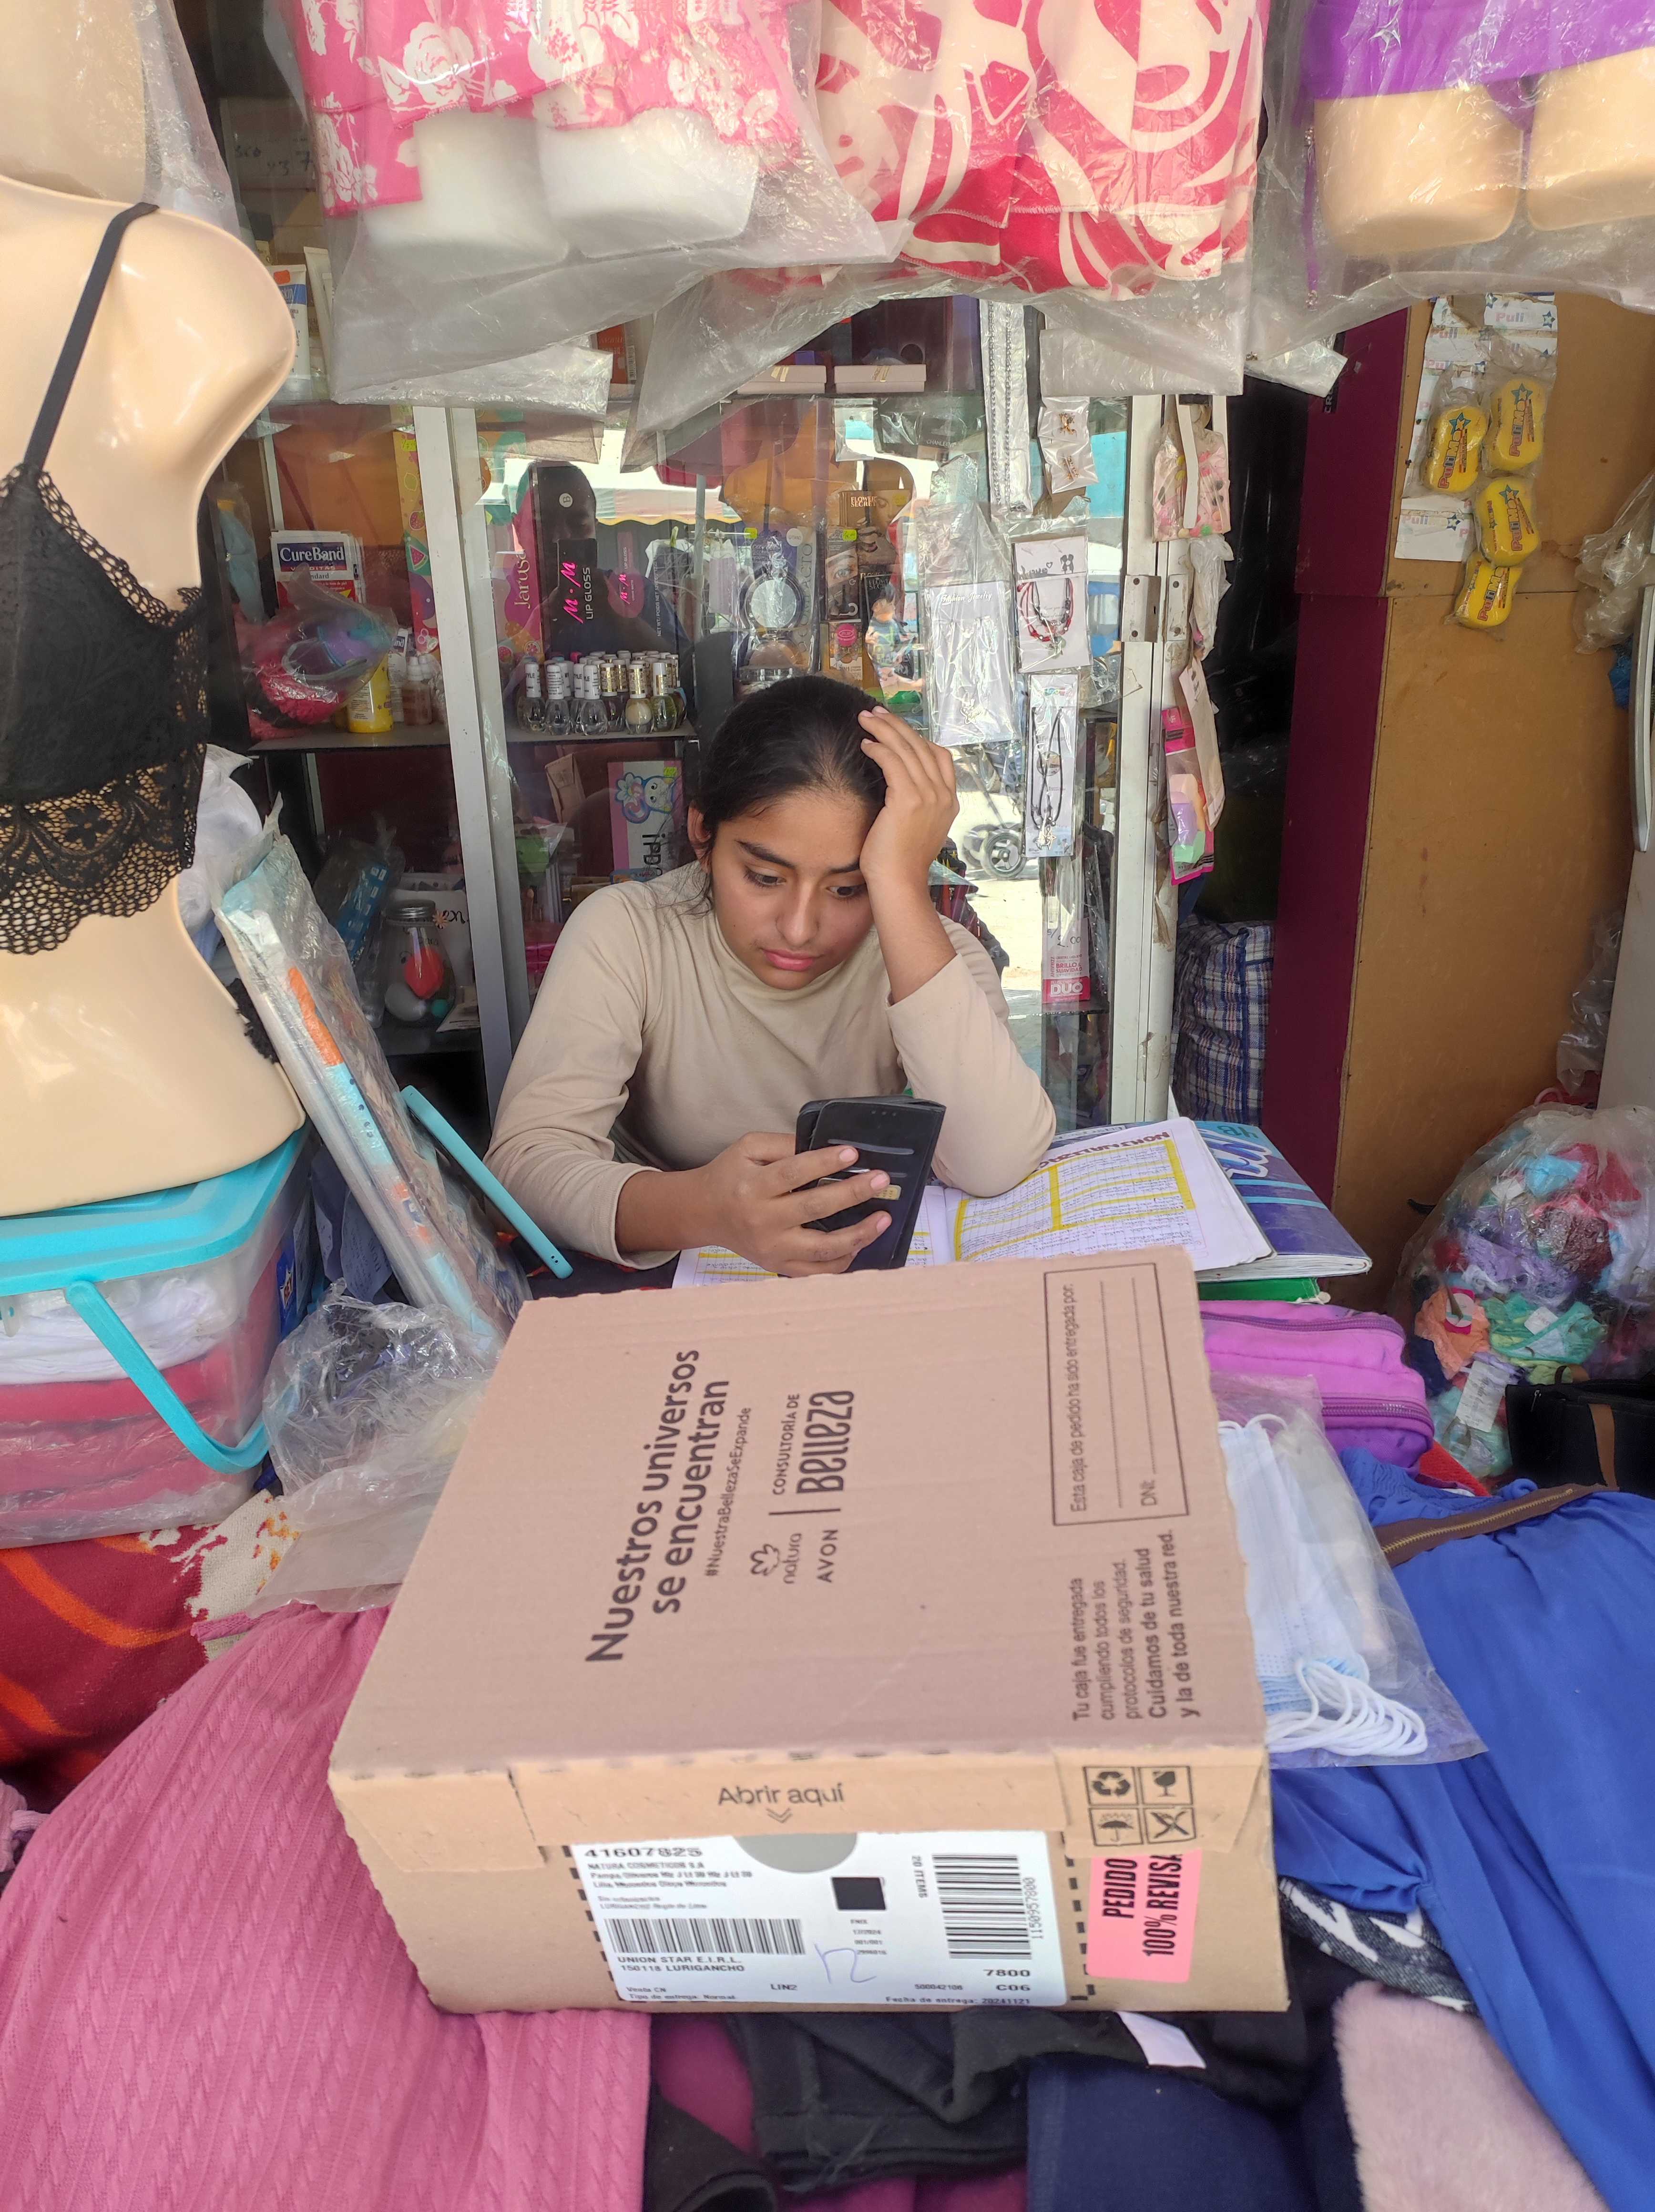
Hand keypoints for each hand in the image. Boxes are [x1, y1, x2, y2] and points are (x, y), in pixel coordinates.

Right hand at [695, 1133, 892, 1275]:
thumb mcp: (747, 1148)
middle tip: (881, 1180)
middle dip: (852, 1194)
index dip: (825, 1162)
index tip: (853, 1153)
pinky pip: (817, 1271)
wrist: (704, 1213)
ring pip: (822, 1248)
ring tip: (883, 1219)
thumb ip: (783, 1144)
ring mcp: (772, 1249)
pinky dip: (843, 1260)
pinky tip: (860, 1243)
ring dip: (858, 1235)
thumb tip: (825, 1146)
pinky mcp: (778, 1266)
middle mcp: (762, 1221)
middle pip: (814, 1209)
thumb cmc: (730, 1176)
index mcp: (752, 1188)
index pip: (794, 1174)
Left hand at [856, 707, 956, 895]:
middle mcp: (943, 795)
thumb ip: (919, 803)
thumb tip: (902, 785)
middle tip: (875, 712)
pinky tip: (865, 744)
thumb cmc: (900, 860)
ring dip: (884, 730)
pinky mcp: (909, 800)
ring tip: (865, 719)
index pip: (940, 756)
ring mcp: (929, 796)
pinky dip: (878, 749)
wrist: (899, 882)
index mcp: (950, 801)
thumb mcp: (918, 826)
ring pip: (907, 750)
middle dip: (897, 725)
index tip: (896, 726)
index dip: (917, 736)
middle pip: (922, 746)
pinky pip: (893, 763)